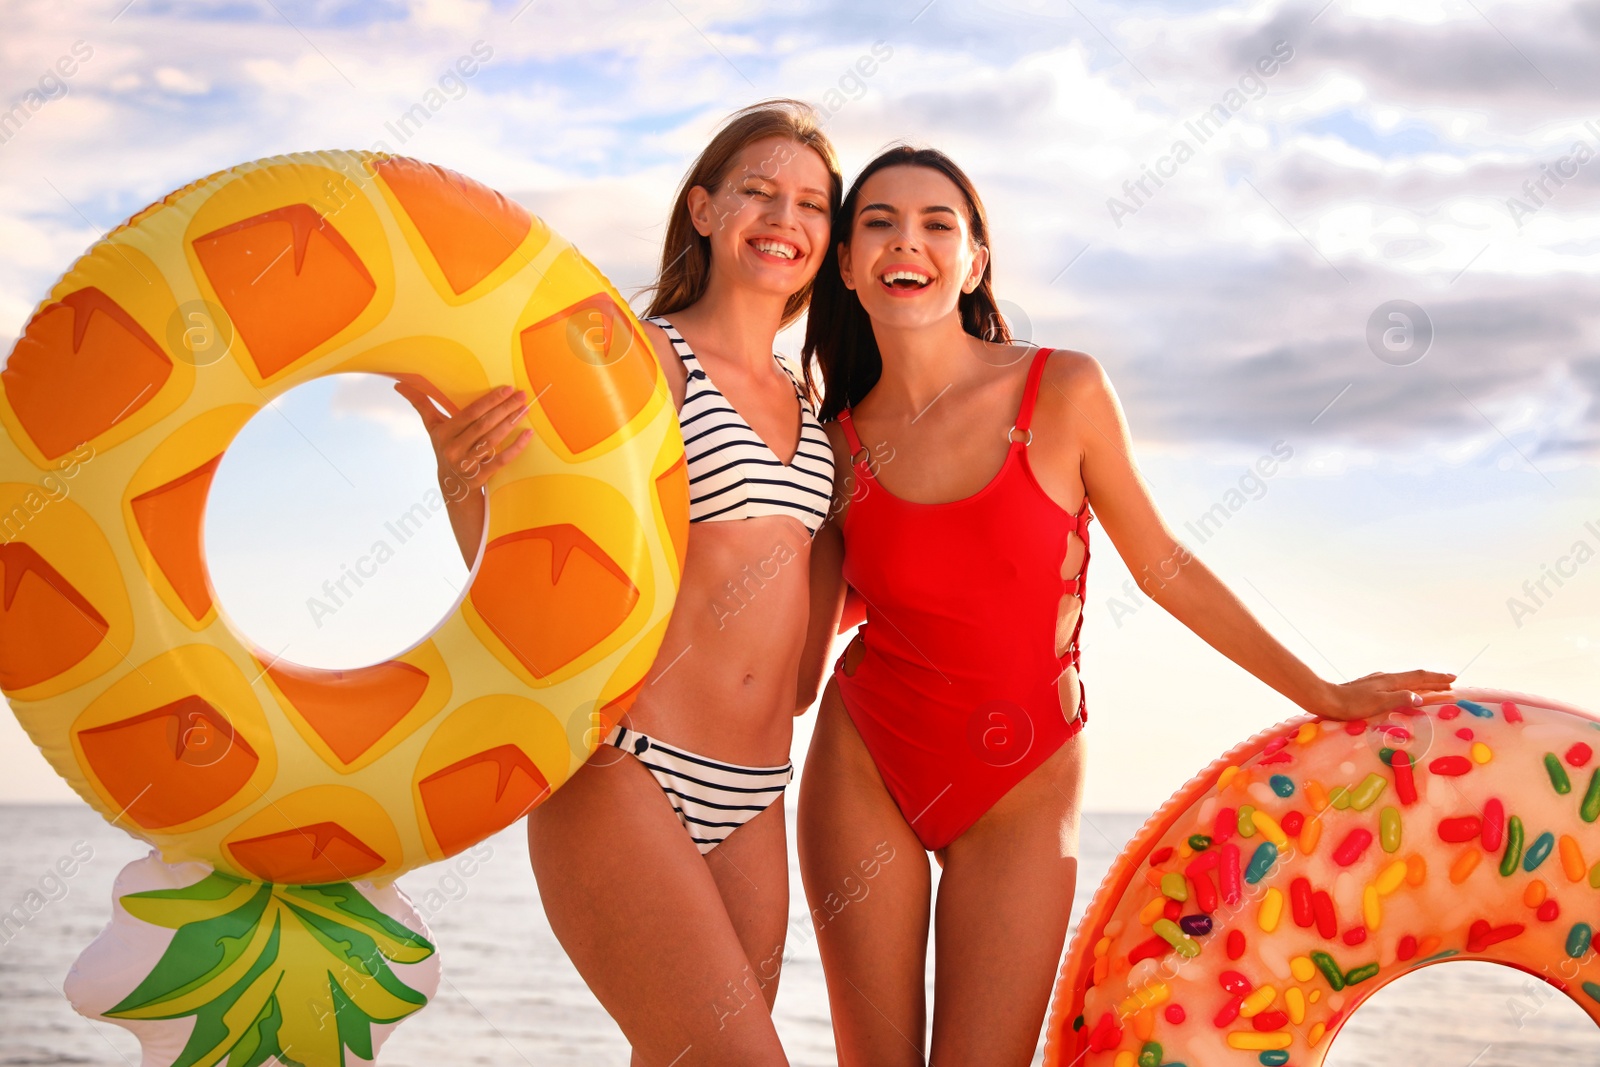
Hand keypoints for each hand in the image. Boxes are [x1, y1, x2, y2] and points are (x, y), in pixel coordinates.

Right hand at [393, 381, 532, 500]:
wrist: (451, 486)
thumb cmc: (445, 447)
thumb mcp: (433, 428)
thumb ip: (421, 404)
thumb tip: (398, 385)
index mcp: (444, 433)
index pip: (470, 413)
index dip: (489, 400)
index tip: (507, 388)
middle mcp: (453, 449)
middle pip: (483, 425)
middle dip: (505, 409)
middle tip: (522, 395)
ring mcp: (466, 465)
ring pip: (492, 441)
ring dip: (511, 424)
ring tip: (526, 409)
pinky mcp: (479, 477)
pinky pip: (500, 460)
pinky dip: (515, 448)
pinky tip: (528, 434)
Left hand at [1312, 669, 1457, 721]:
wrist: (1326, 699)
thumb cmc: (1351, 704)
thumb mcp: (1377, 703)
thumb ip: (1399, 699)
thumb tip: (1420, 697)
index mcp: (1390, 681)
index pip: (1419, 677)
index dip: (1437, 679)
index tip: (1453, 679)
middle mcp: (1386, 678)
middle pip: (1415, 677)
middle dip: (1433, 680)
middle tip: (1450, 682)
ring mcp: (1377, 681)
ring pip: (1406, 680)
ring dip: (1422, 683)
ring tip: (1433, 687)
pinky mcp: (1370, 686)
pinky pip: (1397, 684)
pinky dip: (1408, 686)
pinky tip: (1404, 690)